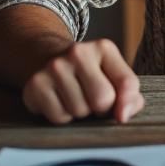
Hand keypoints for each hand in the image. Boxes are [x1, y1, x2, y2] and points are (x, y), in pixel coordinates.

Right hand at [21, 39, 143, 125]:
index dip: (127, 103)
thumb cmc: (88, 72)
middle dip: (101, 109)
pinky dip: (63, 117)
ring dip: (80, 113)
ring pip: (80, 111)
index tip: (122, 115)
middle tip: (94, 101)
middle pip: (102, 100)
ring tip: (75, 97)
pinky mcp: (36, 84)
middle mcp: (78, 53)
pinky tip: (60, 101)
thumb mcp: (112, 73)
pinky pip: (59, 117)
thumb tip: (123, 115)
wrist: (46, 57)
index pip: (127, 83)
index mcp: (104, 48)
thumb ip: (128, 92)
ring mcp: (55, 67)